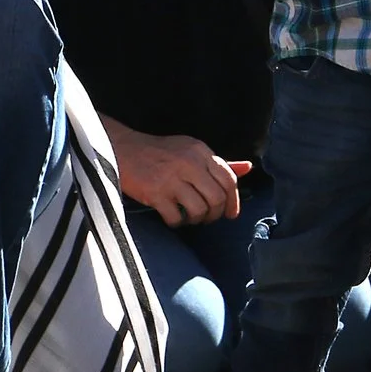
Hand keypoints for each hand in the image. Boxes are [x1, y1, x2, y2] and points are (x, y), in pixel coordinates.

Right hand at [113, 129, 249, 227]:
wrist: (122, 149)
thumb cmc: (160, 152)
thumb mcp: (192, 150)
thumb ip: (219, 162)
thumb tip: (248, 168)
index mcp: (200, 151)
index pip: (229, 179)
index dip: (234, 200)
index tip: (231, 213)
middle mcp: (189, 163)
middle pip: (216, 198)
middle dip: (215, 214)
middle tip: (207, 217)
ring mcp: (171, 178)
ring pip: (199, 210)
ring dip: (196, 219)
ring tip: (188, 216)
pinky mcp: (155, 192)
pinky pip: (175, 218)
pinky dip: (176, 222)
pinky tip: (171, 217)